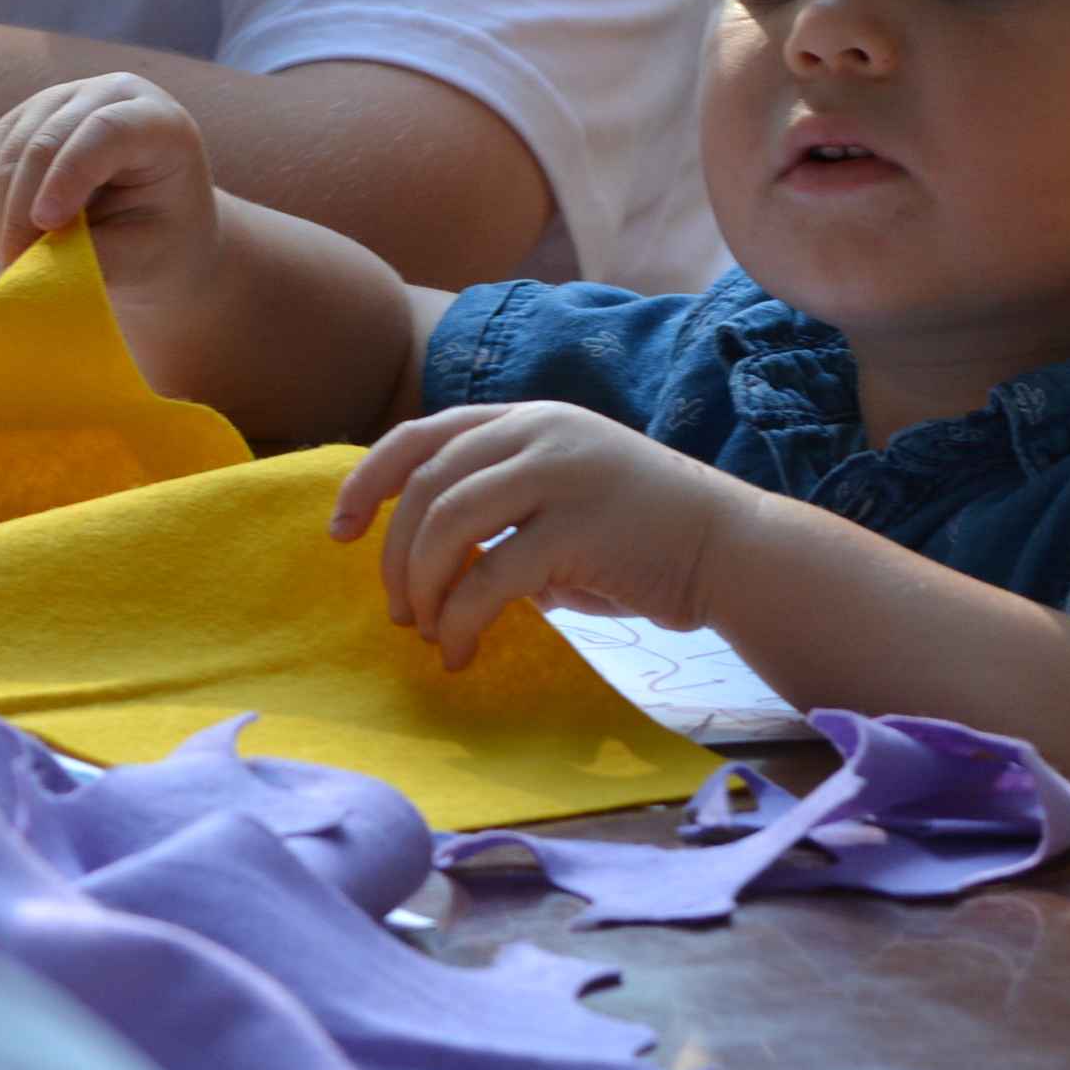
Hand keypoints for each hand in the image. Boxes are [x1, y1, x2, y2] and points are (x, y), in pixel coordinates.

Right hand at [0, 72, 219, 301]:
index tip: (47, 225)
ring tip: (15, 263)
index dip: (70, 173)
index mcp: (160, 121)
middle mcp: (110, 95)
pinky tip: (6, 242)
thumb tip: (29, 263)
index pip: (107, 129)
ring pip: (10, 150)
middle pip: (48, 139)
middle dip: (23, 208)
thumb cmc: (159, 241)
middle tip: (16, 266)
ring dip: (3, 214)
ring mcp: (64, 101)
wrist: (152, 228)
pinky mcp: (26, 120)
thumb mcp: (140, 255)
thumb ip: (91, 256)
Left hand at [329, 401, 758, 670]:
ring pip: (448, 524)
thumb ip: (500, 504)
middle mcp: (540, 432)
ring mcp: (562, 475)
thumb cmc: (642, 535)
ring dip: (421, 586)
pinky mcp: (580, 529)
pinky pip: (490, 578)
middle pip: (426, 484)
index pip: (422, 435)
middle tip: (396, 609)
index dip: (366, 481)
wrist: (732, 549)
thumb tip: (422, 555)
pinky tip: (461, 652)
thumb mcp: (563, 495)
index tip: (337, 531)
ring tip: (428, 632)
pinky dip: (460, 621)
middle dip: (394, 554)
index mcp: (529, 417)